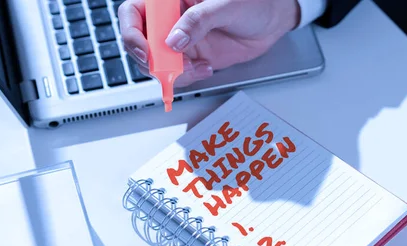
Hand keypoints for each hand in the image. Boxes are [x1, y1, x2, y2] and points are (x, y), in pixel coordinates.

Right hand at [119, 0, 300, 86]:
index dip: (132, 32)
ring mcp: (181, 39)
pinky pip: (178, 73)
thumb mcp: (225, 5)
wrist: (274, 19)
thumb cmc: (253, 1)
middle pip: (141, 41)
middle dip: (151, 59)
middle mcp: (171, 19)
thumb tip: (174, 40)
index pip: (134, 12)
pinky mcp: (193, 57)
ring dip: (171, 72)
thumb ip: (198, 20)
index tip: (146, 50)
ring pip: (157, 62)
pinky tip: (205, 69)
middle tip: (170, 67)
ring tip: (195, 68)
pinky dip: (187, 77)